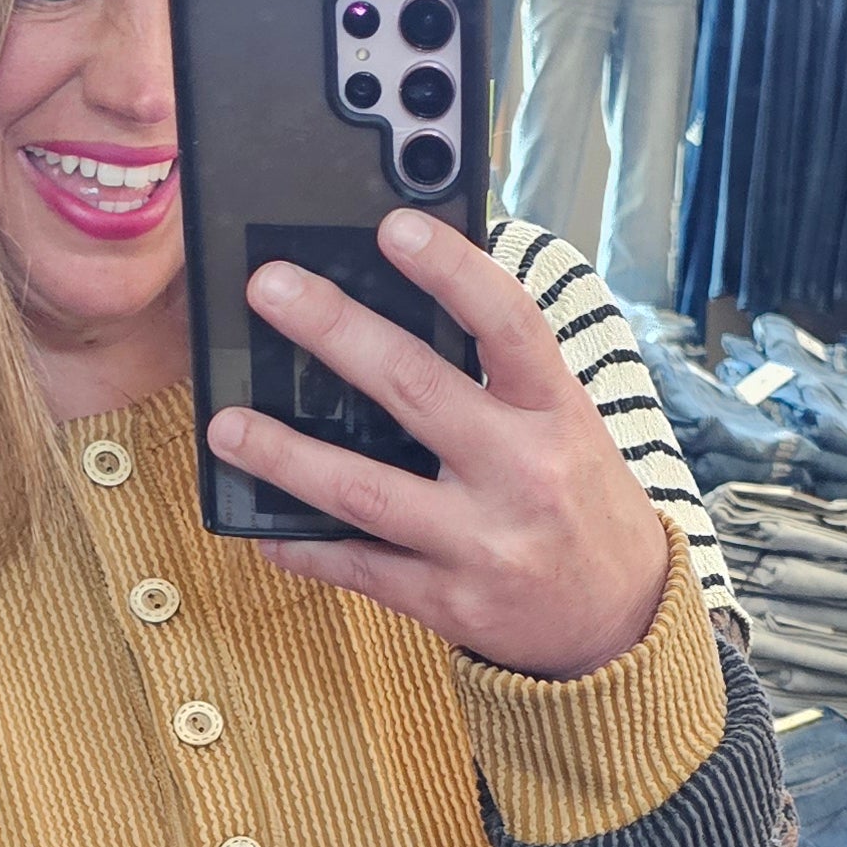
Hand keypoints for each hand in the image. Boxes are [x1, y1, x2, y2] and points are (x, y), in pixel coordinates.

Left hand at [205, 212, 670, 680]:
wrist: (620, 619)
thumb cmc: (579, 503)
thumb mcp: (564, 426)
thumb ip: (501, 377)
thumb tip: (405, 307)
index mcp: (556, 412)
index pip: (507, 324)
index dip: (452, 270)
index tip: (395, 228)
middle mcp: (521, 472)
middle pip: (415, 389)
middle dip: (334, 331)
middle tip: (270, 290)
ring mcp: (482, 542)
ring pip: (365, 490)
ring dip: (285, 455)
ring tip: (226, 426)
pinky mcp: (448, 601)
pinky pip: (359, 568)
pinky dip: (304, 547)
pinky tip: (261, 529)